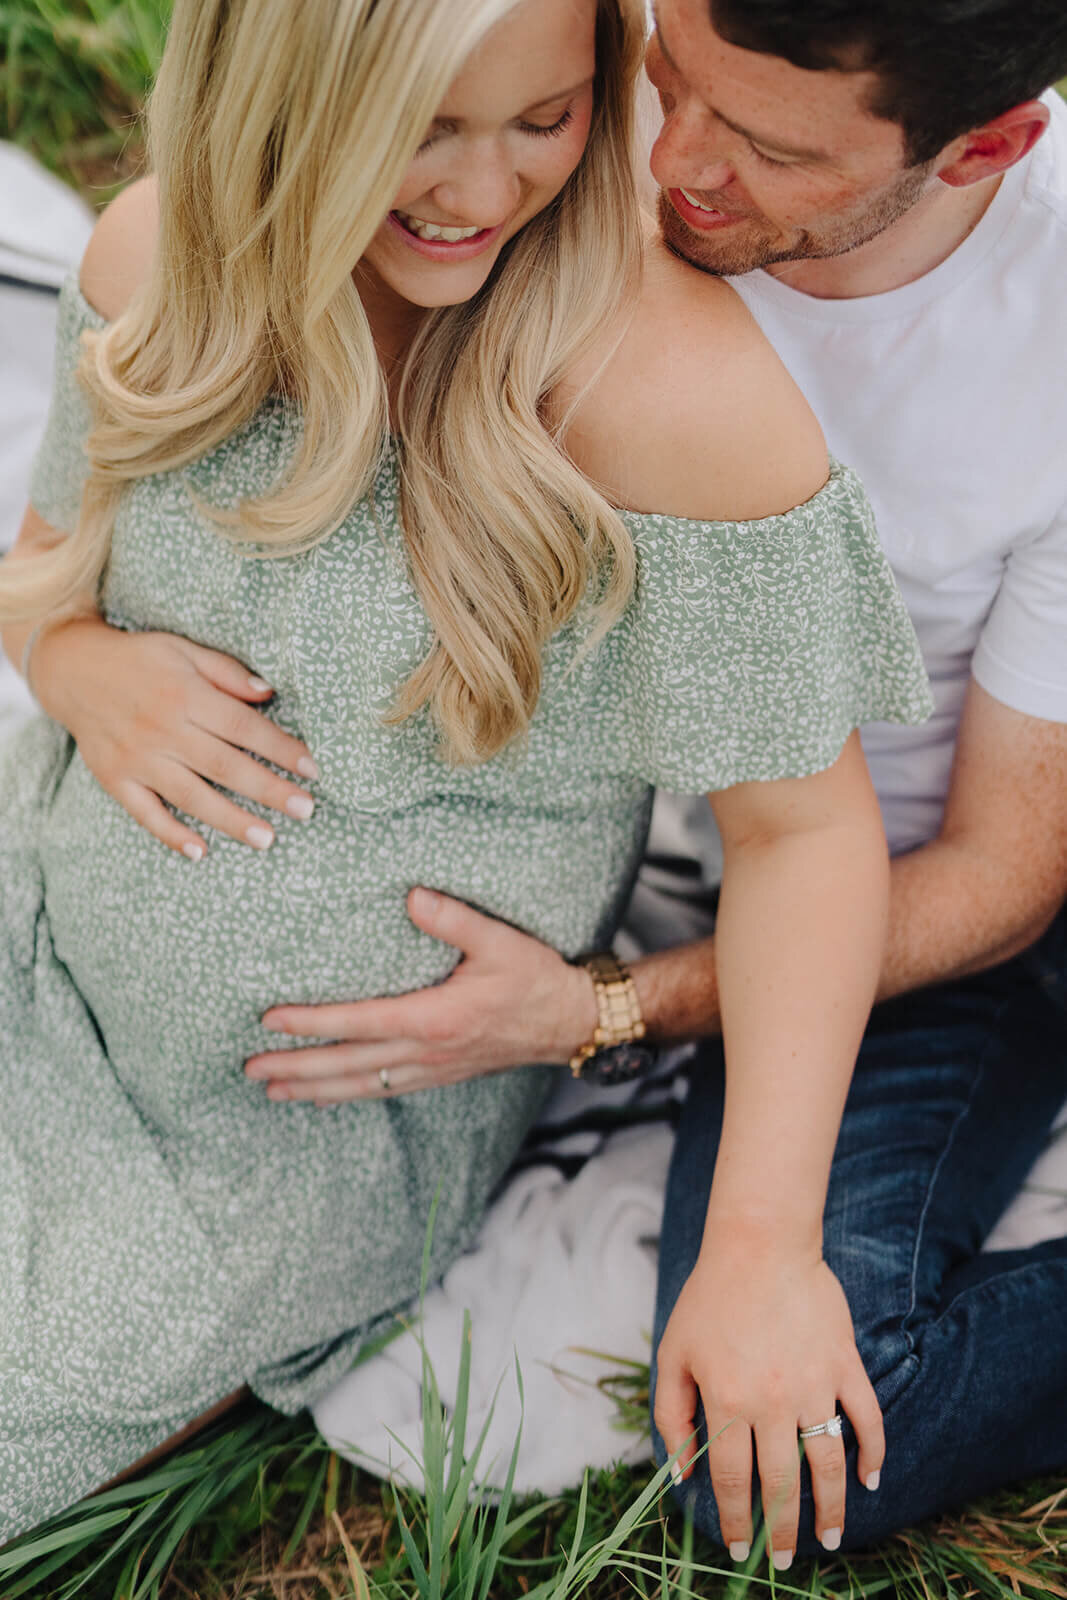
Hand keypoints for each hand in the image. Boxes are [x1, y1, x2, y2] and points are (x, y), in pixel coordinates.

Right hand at [34, 618, 318, 857]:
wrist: (72, 670)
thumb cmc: (140, 659)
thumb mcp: (183, 649)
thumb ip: (227, 672)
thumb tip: (270, 693)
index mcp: (184, 695)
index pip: (243, 727)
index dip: (281, 748)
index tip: (313, 768)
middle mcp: (162, 730)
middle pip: (225, 766)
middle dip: (269, 790)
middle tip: (306, 809)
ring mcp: (137, 758)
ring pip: (191, 796)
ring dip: (231, 820)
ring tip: (268, 839)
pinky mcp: (116, 779)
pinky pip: (145, 813)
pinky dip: (171, 834)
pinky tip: (200, 852)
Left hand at [245, 887, 597, 1102]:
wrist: (571, 1022)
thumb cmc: (536, 979)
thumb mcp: (499, 941)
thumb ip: (453, 919)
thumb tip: (412, 896)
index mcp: (434, 1018)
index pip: (357, 1023)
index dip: (311, 1023)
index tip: (270, 1021)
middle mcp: (426, 1051)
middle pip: (347, 1065)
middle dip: (297, 1068)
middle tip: (250, 1069)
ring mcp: (432, 1068)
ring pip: (362, 1085)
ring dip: (315, 1089)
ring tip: (274, 1091)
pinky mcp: (441, 1074)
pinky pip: (385, 1089)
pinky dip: (350, 1094)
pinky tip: (328, 1096)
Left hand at [654, 1230, 883, 1567]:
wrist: (760, 1245)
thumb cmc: (710, 1299)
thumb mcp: (673, 1354)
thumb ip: (672, 1415)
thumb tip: (683, 1473)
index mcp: (728, 1401)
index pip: (734, 1480)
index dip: (737, 1520)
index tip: (740, 1547)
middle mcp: (774, 1401)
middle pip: (783, 1484)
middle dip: (782, 1530)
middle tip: (783, 1561)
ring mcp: (815, 1383)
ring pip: (829, 1463)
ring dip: (832, 1508)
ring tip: (831, 1539)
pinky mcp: (845, 1364)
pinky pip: (867, 1417)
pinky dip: (873, 1452)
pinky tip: (870, 1480)